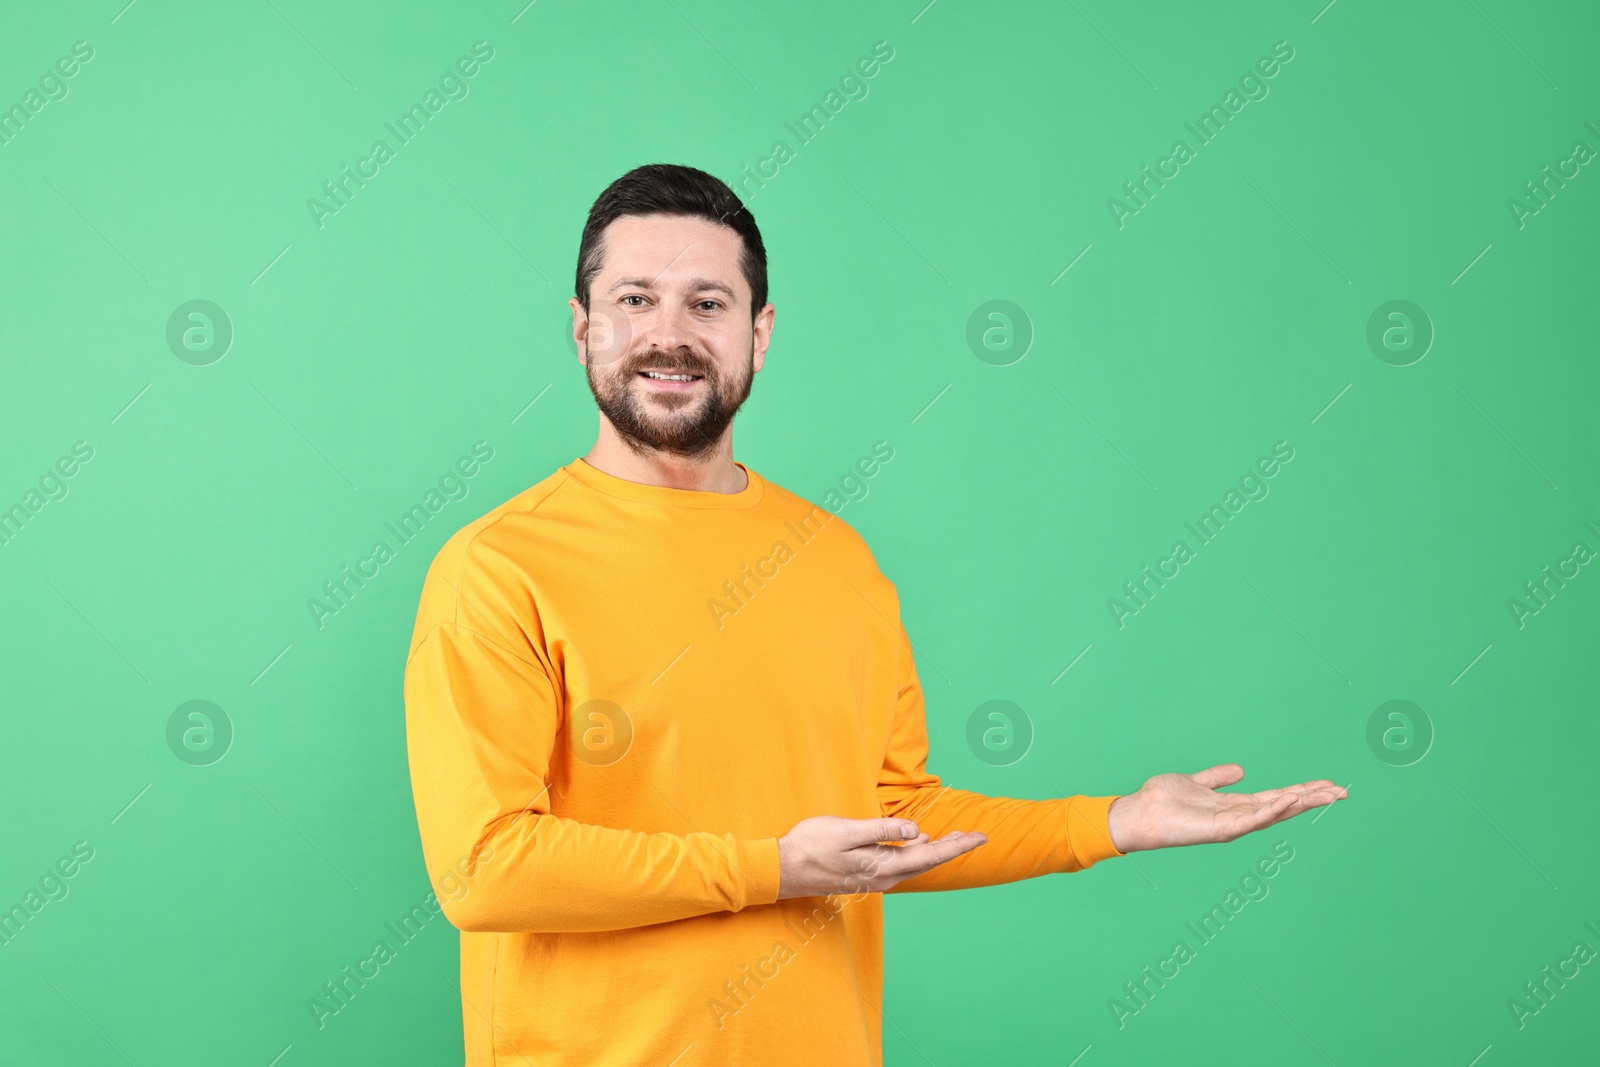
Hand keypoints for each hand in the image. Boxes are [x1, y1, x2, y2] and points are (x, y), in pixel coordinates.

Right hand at [776, 815, 986, 898]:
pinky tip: (919, 843)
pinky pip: (900, 864)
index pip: (931, 856)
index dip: (958, 845)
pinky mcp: (865, 875)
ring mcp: (875, 878)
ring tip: (955, 837)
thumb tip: (918, 832)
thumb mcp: (848, 831)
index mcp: (884, 866)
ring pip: (915, 863)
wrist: (783, 871)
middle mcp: (884, 877)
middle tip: (978, 834)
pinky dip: (917, 853)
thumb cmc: (811, 846)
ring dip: (936, 850)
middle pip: (927, 861)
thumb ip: (883, 831)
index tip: (981, 836)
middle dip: (953, 847)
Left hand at [1106, 764, 1346, 853]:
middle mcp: (1238, 817)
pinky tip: (1289, 800)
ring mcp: (1231, 825)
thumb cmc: (1162, 801)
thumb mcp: (1196, 782)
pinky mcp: (1219, 830)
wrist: (1139, 813)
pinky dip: (1271, 810)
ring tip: (1326, 794)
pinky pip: (1251, 819)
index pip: (1276, 798)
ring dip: (1300, 804)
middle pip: (1283, 807)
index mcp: (1235, 806)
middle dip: (1313, 800)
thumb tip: (1240, 770)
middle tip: (1343, 792)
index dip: (1302, 792)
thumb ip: (1217, 778)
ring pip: (1274, 814)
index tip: (1329, 785)